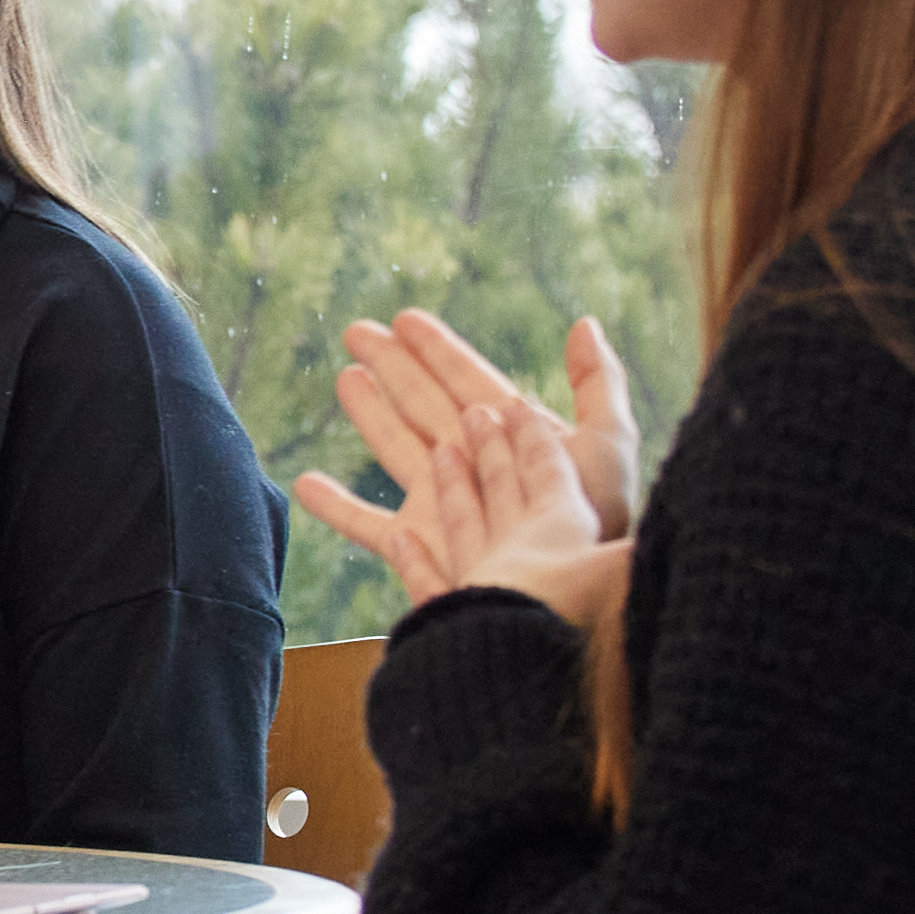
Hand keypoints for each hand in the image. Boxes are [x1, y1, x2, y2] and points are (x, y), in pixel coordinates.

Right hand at [321, 309, 640, 546]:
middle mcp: (471, 464)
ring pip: (393, 446)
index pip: (465, 378)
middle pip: (421, 401)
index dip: (436, 348)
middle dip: (392, 365)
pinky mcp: (418, 547)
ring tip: (344, 378)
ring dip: (368, 413)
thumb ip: (598, 384)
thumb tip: (583, 323)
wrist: (567, 595)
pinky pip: (366, 525)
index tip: (405, 318)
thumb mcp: (609, 445)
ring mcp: (441, 504)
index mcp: (511, 436)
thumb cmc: (601, 527)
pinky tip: (304, 484)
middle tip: (357, 330)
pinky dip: (334, 508)